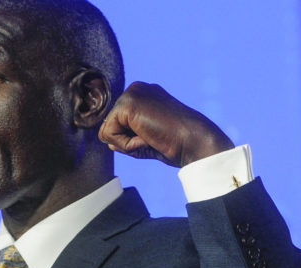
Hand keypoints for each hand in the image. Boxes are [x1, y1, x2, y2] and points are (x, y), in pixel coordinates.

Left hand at [98, 81, 233, 166]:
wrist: (194, 142)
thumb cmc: (177, 144)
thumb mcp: (147, 139)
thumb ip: (126, 137)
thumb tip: (106, 139)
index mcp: (142, 95)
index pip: (118, 123)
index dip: (132, 139)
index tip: (156, 135)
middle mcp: (135, 89)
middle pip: (109, 126)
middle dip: (127, 140)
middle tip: (155, 137)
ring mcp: (131, 94)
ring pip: (107, 131)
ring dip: (127, 143)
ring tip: (152, 137)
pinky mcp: (127, 104)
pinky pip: (109, 135)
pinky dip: (127, 144)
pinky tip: (147, 137)